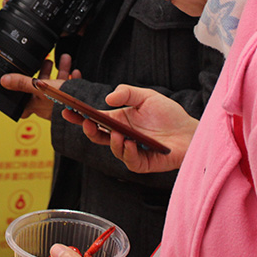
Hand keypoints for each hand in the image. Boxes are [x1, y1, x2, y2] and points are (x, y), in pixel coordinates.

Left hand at [0, 54, 80, 119]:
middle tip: (47, 61)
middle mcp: (47, 105)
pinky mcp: (73, 101)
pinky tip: (75, 71)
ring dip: (60, 70)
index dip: (18, 99)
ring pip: (57, 84)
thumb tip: (4, 80)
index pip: (23, 106)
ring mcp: (60, 103)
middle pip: (41, 87)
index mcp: (37, 105)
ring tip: (63, 58)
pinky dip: (72, 78)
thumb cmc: (63, 102)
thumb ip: (22, 83)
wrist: (88, 107)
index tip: (16, 88)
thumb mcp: (40, 87)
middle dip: (44, 72)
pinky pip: (71, 88)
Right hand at [64, 84, 197, 172]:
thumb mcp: (147, 96)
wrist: (190, 131)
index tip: (66, 109)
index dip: (79, 116)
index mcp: (119, 120)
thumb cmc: (169, 114)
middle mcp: (122, 135)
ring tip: (118, 134)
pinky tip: (131, 144)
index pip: (95, 119)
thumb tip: (107, 99)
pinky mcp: (143, 163)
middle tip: (87, 123)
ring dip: (112, 142)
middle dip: (88, 130)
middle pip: (98, 136)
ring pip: (113, 150)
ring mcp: (131, 150)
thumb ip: (127, 93)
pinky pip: (130, 162)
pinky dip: (128, 153)